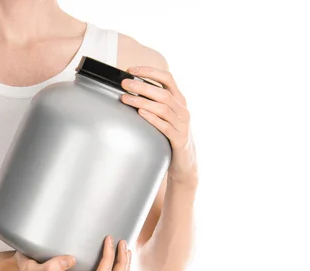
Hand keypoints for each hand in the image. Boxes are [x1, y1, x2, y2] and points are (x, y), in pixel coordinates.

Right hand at [15, 236, 131, 270]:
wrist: (26, 270)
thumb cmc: (29, 267)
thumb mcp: (32, 267)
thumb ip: (49, 267)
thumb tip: (71, 260)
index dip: (109, 259)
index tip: (108, 239)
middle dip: (121, 264)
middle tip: (122, 243)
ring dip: (123, 267)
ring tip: (125, 248)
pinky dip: (119, 269)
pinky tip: (119, 256)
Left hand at [120, 66, 197, 186]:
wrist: (185, 161)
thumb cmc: (170, 135)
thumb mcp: (165, 116)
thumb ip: (153, 102)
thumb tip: (129, 90)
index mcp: (179, 100)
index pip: (167, 78)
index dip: (149, 71)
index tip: (131, 69)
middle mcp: (182, 110)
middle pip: (163, 92)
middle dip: (142, 86)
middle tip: (124, 83)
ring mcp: (182, 124)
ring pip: (163, 108)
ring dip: (142, 101)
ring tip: (125, 98)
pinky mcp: (178, 139)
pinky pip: (165, 126)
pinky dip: (152, 118)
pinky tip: (141, 113)